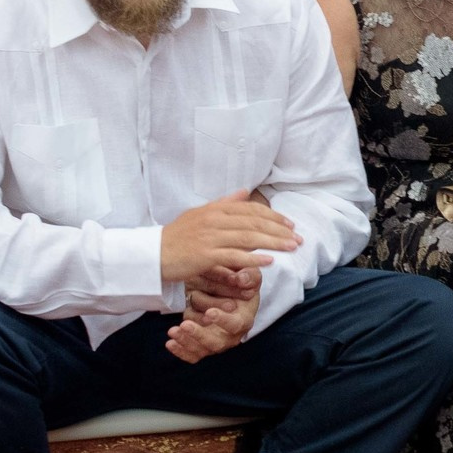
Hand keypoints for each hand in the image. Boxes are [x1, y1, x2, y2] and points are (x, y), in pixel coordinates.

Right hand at [159, 193, 298, 285]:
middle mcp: (214, 219)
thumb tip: (244, 192)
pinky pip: (234, 256)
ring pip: (248, 237)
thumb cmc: (178, 236)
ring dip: (274, 242)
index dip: (273, 217)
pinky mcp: (205, 255)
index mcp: (215, 209)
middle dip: (279, 230)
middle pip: (254, 222)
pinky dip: (254, 258)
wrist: (154, 254)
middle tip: (298, 238)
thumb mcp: (200, 213)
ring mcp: (210, 237)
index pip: (251, 210)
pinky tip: (270, 261)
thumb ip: (224, 203)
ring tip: (292, 247)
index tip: (290, 225)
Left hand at [166, 264, 261, 361]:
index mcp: (244, 319)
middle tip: (185, 325)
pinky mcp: (203, 346)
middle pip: (217, 342)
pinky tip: (170, 343)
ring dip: (186, 341)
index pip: (235, 324)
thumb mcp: (250, 276)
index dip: (223, 320)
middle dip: (199, 335)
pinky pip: (193, 354)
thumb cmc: (241, 285)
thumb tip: (241, 279)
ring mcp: (217, 342)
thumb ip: (249, 275)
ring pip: (202, 350)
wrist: (232, 294)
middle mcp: (232, 335)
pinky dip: (181, 351)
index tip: (210, 312)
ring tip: (173, 331)